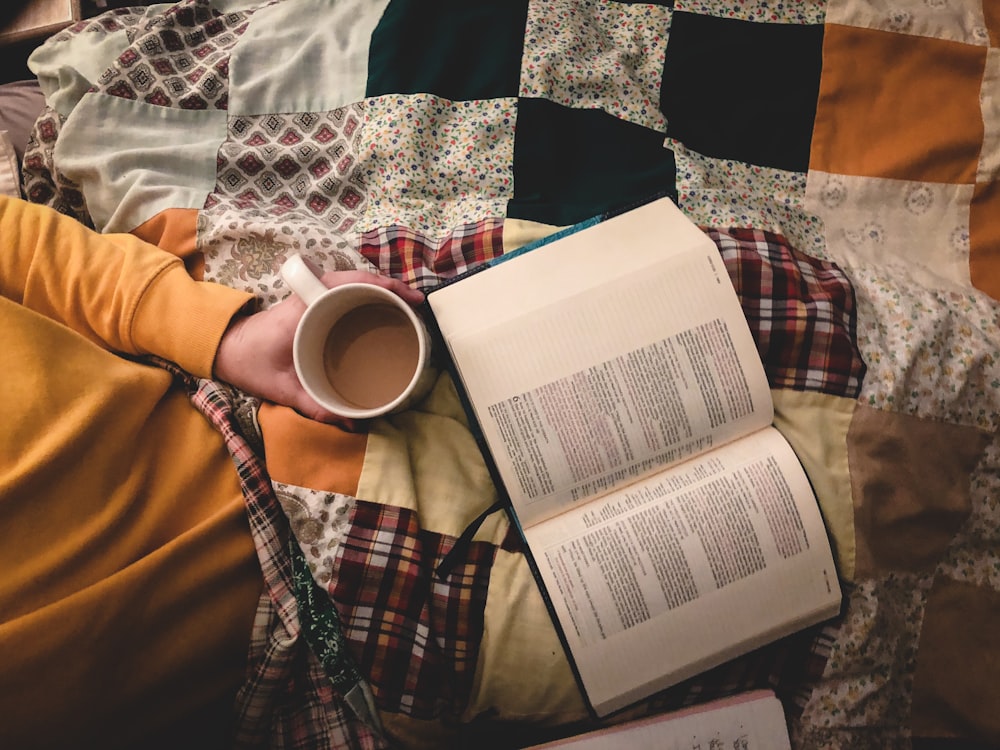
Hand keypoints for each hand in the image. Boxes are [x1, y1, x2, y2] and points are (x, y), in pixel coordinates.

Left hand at [213, 268, 424, 427]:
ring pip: (356, 285)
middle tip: (419, 308)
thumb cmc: (251, 363)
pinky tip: (385, 314)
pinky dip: (370, 298)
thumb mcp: (282, 388)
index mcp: (306, 307)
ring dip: (384, 293)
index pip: (352, 282)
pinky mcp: (314, 305)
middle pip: (361, 280)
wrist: (225, 349)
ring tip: (410, 310)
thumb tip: (354, 423)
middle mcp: (313, 296)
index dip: (385, 286)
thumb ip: (315, 406)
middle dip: (394, 289)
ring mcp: (314, 298)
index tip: (412, 300)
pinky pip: (347, 293)